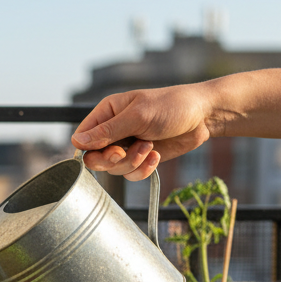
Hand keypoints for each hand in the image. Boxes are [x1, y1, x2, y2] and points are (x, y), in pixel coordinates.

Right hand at [71, 84, 217, 180]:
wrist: (203, 116)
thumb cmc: (172, 106)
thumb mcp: (138, 116)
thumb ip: (107, 131)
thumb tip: (77, 141)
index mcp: (107, 113)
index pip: (83, 138)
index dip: (91, 150)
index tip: (111, 149)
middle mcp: (113, 130)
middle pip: (95, 158)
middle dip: (112, 160)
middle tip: (125, 153)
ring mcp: (127, 146)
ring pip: (113, 169)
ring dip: (132, 163)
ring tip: (150, 148)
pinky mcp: (140, 158)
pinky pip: (130, 175)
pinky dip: (143, 170)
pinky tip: (156, 156)